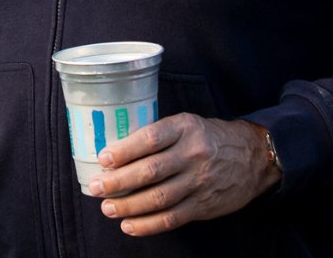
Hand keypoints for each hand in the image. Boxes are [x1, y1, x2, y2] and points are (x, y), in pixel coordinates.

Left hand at [86, 114, 280, 236]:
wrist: (251, 158)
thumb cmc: (206, 137)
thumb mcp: (185, 124)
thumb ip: (157, 134)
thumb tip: (115, 149)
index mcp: (184, 128)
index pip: (150, 138)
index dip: (125, 150)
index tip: (103, 158)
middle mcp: (192, 155)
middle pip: (151, 171)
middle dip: (119, 182)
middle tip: (96, 187)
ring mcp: (199, 183)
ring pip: (160, 198)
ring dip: (129, 206)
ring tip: (107, 208)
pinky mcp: (204, 206)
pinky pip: (173, 218)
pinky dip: (149, 224)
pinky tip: (129, 225)